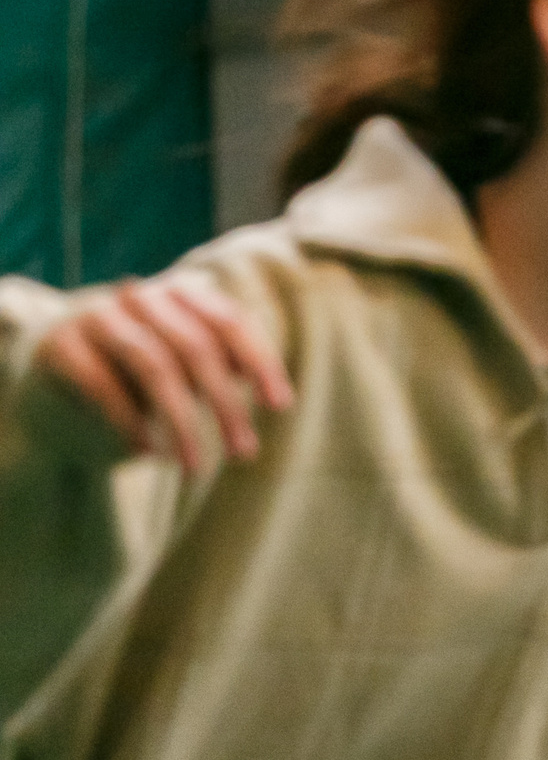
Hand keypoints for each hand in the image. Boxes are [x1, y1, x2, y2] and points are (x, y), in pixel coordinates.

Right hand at [35, 275, 292, 473]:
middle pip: (198, 347)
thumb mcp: (186, 366)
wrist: (55, 371)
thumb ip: (224, 368)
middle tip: (244, 451)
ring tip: (195, 466)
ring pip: (154, 366)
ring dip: (182, 421)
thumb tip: (276, 394)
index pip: (231, 322)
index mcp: (182, 293)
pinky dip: (129, 421)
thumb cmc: (139, 370)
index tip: (280, 406)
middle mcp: (142, 296)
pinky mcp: (60, 345)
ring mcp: (98, 316)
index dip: (260, 362)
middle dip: (226, 404)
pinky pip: (102, 384)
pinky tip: (147, 452)